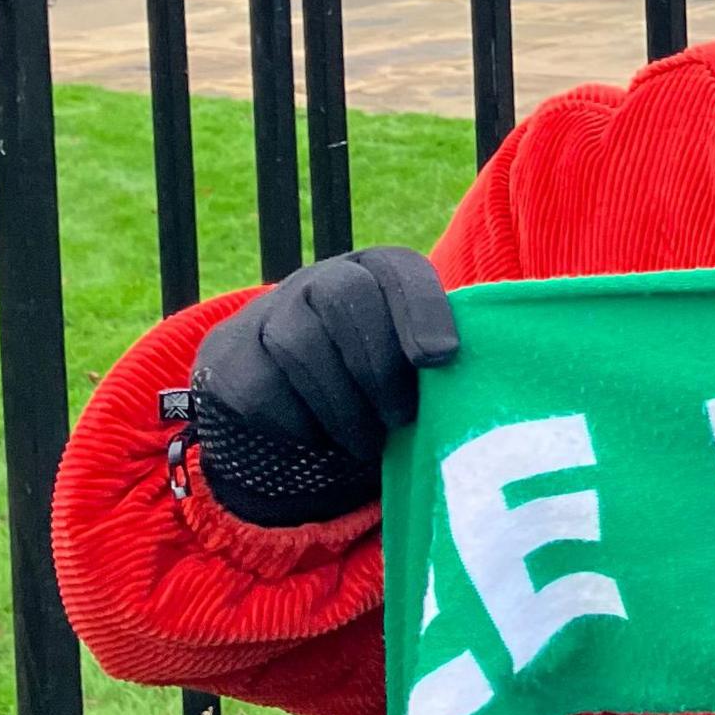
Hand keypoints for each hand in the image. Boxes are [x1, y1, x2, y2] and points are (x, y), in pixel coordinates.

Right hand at [191, 247, 458, 525]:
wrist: (287, 400)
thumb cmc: (375, 384)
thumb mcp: (412, 364)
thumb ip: (441, 362)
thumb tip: (486, 384)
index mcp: (376, 272)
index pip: (399, 271)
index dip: (422, 310)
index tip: (440, 360)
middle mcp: (319, 280)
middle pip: (344, 298)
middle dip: (378, 366)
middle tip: (401, 418)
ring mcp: (267, 314)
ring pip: (299, 344)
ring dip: (341, 405)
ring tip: (368, 442)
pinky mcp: (228, 357)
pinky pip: (262, 389)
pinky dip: (298, 423)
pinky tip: (321, 439)